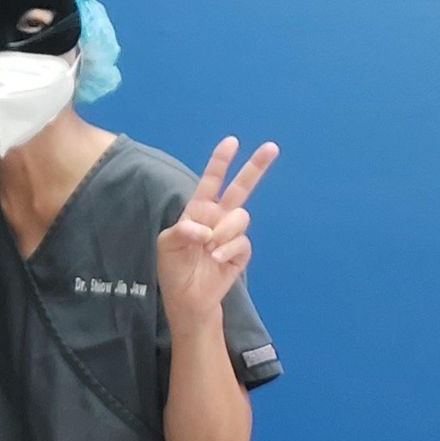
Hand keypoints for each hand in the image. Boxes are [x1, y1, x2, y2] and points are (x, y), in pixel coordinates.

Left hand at [156, 136, 278, 329]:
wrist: (188, 299)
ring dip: (223, 232)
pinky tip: (215, 259)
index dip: (221, 161)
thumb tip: (206, 229)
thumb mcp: (167, 245)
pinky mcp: (241, 252)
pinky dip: (227, 250)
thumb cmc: (174, 268)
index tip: (232, 141)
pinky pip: (242, 242)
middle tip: (272, 147)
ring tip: (208, 249)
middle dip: (255, 167)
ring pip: (240, 217)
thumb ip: (182, 231)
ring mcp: (231, 234)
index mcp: (198, 209)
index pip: (212, 180)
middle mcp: (218, 217)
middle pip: (241, 188)